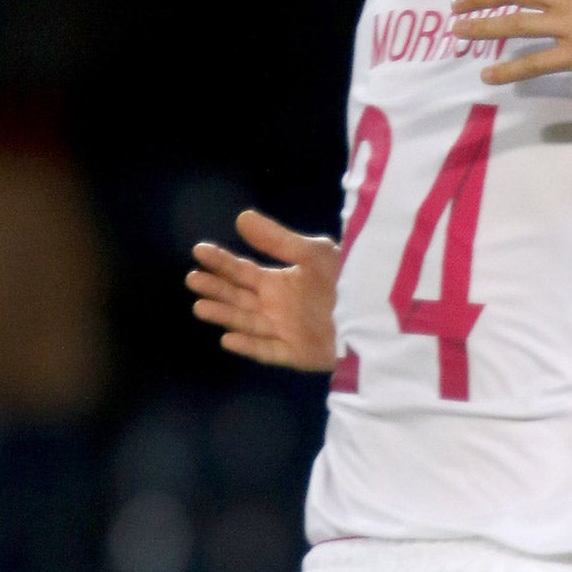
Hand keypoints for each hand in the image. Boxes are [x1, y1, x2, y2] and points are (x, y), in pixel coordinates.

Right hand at [186, 209, 339, 370]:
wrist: (379, 309)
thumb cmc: (349, 277)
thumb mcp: (314, 253)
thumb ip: (279, 240)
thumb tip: (241, 217)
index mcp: (281, 282)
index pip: (243, 271)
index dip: (222, 261)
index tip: (198, 250)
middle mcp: (278, 307)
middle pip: (240, 298)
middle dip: (216, 289)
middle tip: (192, 279)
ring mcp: (286, 331)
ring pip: (248, 323)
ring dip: (225, 315)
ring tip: (200, 306)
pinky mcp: (298, 353)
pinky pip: (269, 350)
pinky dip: (249, 346)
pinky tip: (228, 338)